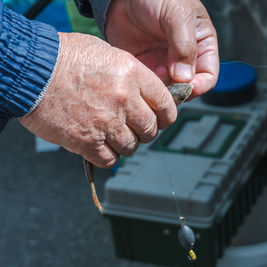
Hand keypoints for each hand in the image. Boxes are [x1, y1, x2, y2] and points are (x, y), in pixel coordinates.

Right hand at [19, 33, 176, 167]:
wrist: (29, 69)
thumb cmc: (66, 57)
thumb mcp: (108, 54)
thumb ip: (132, 75)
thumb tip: (148, 95)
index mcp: (132, 74)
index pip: (165, 104)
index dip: (166, 116)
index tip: (162, 120)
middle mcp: (123, 99)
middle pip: (151, 129)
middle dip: (145, 131)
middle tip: (135, 127)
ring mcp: (105, 122)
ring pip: (132, 146)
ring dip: (126, 144)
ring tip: (113, 134)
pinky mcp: (86, 141)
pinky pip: (110, 160)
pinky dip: (109, 156)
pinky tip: (101, 146)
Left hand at [105, 0, 218, 97]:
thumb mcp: (177, 15)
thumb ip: (184, 46)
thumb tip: (185, 78)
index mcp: (202, 45)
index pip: (208, 76)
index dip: (200, 85)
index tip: (186, 88)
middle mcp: (185, 58)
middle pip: (187, 87)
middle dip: (178, 91)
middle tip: (165, 88)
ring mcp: (164, 63)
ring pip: (168, 89)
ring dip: (161, 90)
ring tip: (150, 78)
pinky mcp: (146, 65)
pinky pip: (149, 84)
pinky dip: (146, 87)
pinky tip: (140, 77)